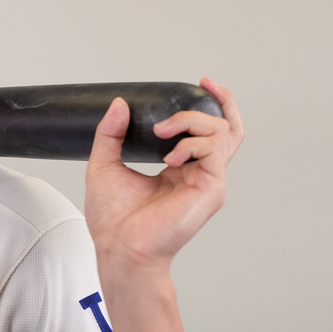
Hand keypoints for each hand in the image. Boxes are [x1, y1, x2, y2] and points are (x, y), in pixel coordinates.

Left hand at [85, 78, 243, 272]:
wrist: (118, 248)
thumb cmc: (113, 219)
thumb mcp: (104, 165)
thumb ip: (110, 134)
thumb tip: (119, 105)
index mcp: (180, 169)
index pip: (207, 133)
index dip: (209, 106)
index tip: (200, 83)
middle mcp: (199, 173)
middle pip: (228, 129)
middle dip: (218, 102)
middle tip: (202, 84)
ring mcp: (207, 182)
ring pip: (223, 133)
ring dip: (192, 121)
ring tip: (162, 131)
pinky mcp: (210, 190)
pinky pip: (212, 151)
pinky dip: (192, 143)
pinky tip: (169, 156)